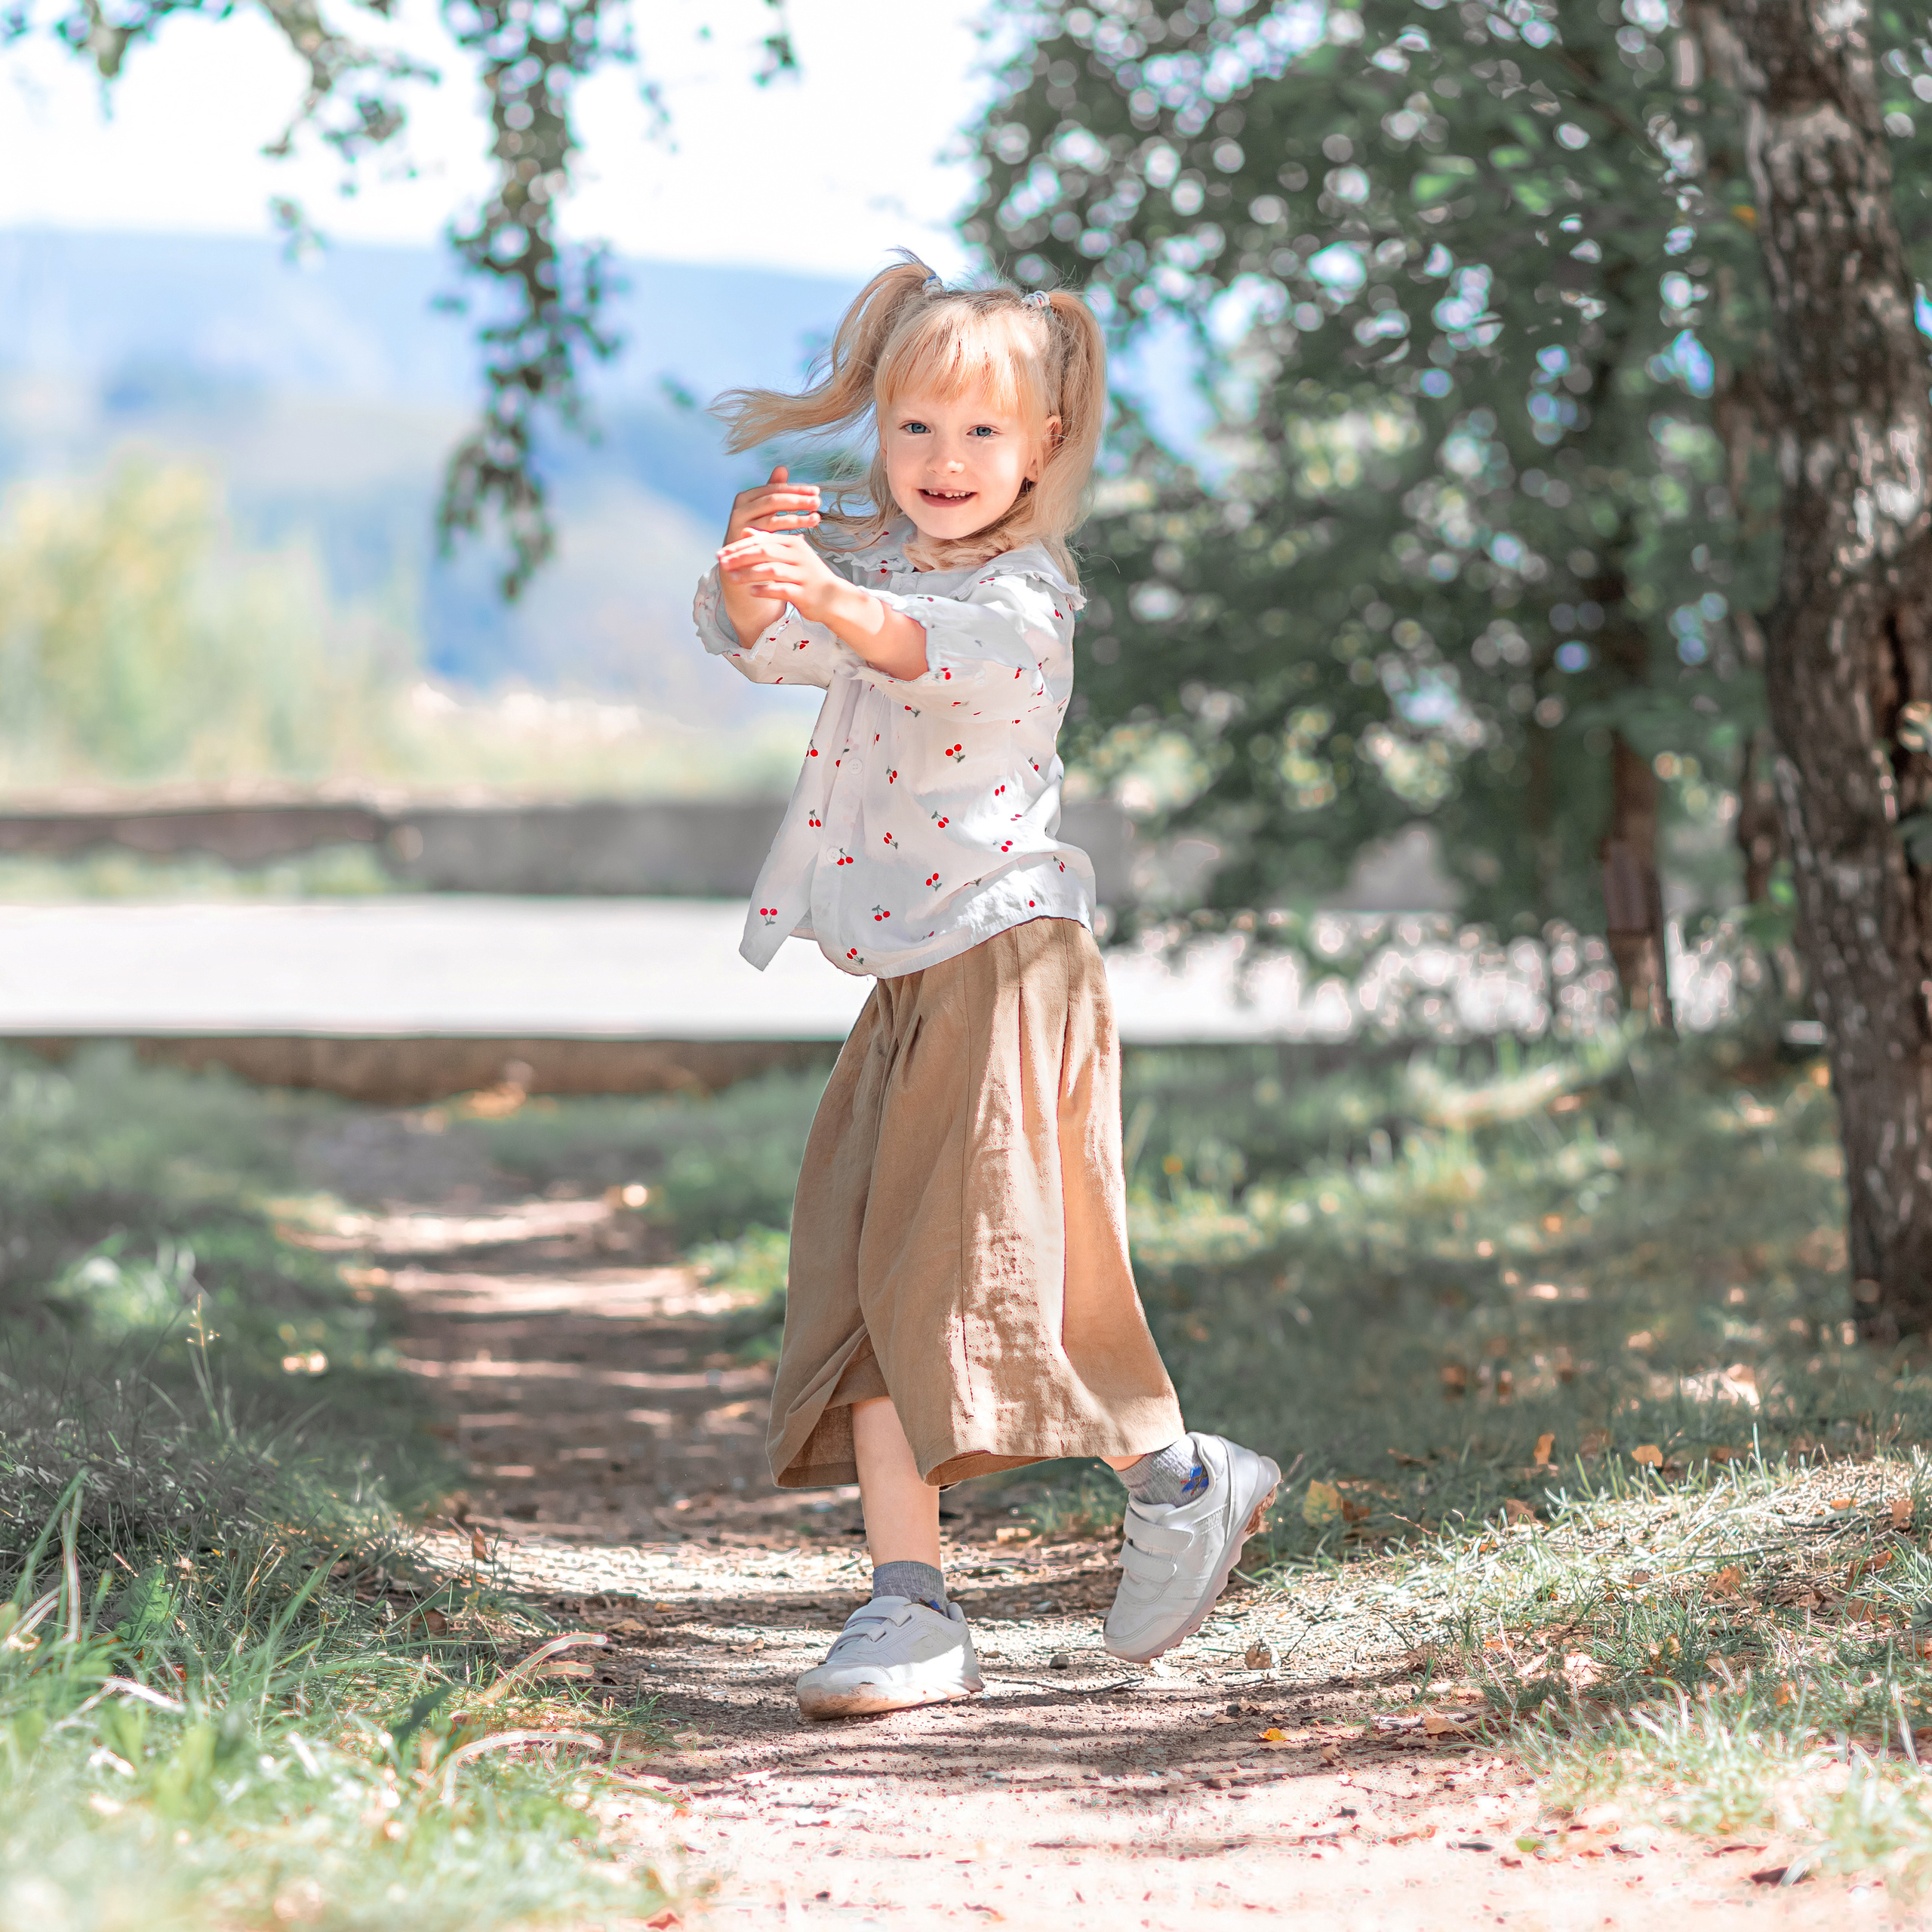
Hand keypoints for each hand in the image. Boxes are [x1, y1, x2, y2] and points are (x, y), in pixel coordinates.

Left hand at [717, 527, 844, 624]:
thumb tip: (746, 531)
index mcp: (794, 543)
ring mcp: (802, 574)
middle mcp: (799, 556)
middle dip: (740, 557)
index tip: (721, 553)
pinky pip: (780, 589)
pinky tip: (751, 592)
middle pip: (764, 552)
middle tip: (722, 563)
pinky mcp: (804, 593)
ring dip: (748, 574)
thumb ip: (768, 543)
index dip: (739, 546)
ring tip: (732, 578)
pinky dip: (764, 590)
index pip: (762, 540)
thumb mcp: (790, 555)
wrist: (834, 598)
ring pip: (770, 570)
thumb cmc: (808, 576)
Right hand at [724, 462, 819, 545]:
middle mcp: (740, 509)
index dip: (796, 489)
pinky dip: (788, 536)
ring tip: (816, 518)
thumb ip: (771, 491)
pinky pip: (772, 538)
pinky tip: (804, 536)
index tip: (816, 491)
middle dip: (798, 501)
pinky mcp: (746, 544)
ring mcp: (741, 527)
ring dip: (797, 518)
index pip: (774, 489)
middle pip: (773, 501)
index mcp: (746, 498)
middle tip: (817, 502)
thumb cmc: (753, 532)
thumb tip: (782, 468)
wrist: (736, 563)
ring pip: (773, 520)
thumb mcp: (761, 511)